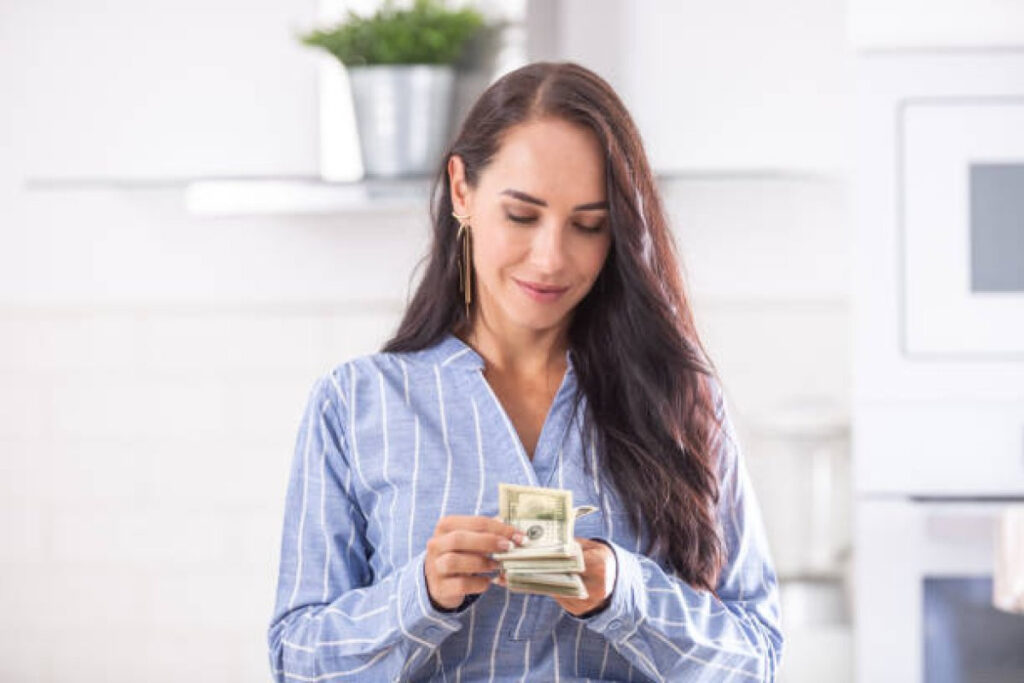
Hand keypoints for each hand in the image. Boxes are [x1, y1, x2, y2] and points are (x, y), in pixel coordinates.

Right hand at [424, 515, 524, 610]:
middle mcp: (436, 544)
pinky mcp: (440, 587)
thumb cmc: (461, 554)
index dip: (500, 528)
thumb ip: (489, 533)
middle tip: (508, 547)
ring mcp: (436, 566)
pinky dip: (478, 583)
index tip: (519, 536)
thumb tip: (515, 533)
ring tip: (497, 565)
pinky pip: (460, 584)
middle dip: (488, 542)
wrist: (439, 581)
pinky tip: (487, 582)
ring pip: (454, 561)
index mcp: (446, 526)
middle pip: (459, 539)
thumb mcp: (471, 539)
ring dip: (481, 563)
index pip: (475, 522)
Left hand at [493, 537, 616, 616]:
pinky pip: (552, 597)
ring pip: (550, 589)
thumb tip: (544, 536)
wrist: (617, 586)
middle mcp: (593, 584)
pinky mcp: (576, 609)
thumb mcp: (592, 546)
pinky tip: (516, 584)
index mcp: (598, 564)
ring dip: (527, 581)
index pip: (567, 559)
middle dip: (530, 569)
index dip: (544, 555)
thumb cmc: (602, 560)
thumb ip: (572, 542)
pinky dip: (535, 589)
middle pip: (555, 576)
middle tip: (507, 564)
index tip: (523, 550)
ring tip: (505, 575)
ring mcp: (586, 600)